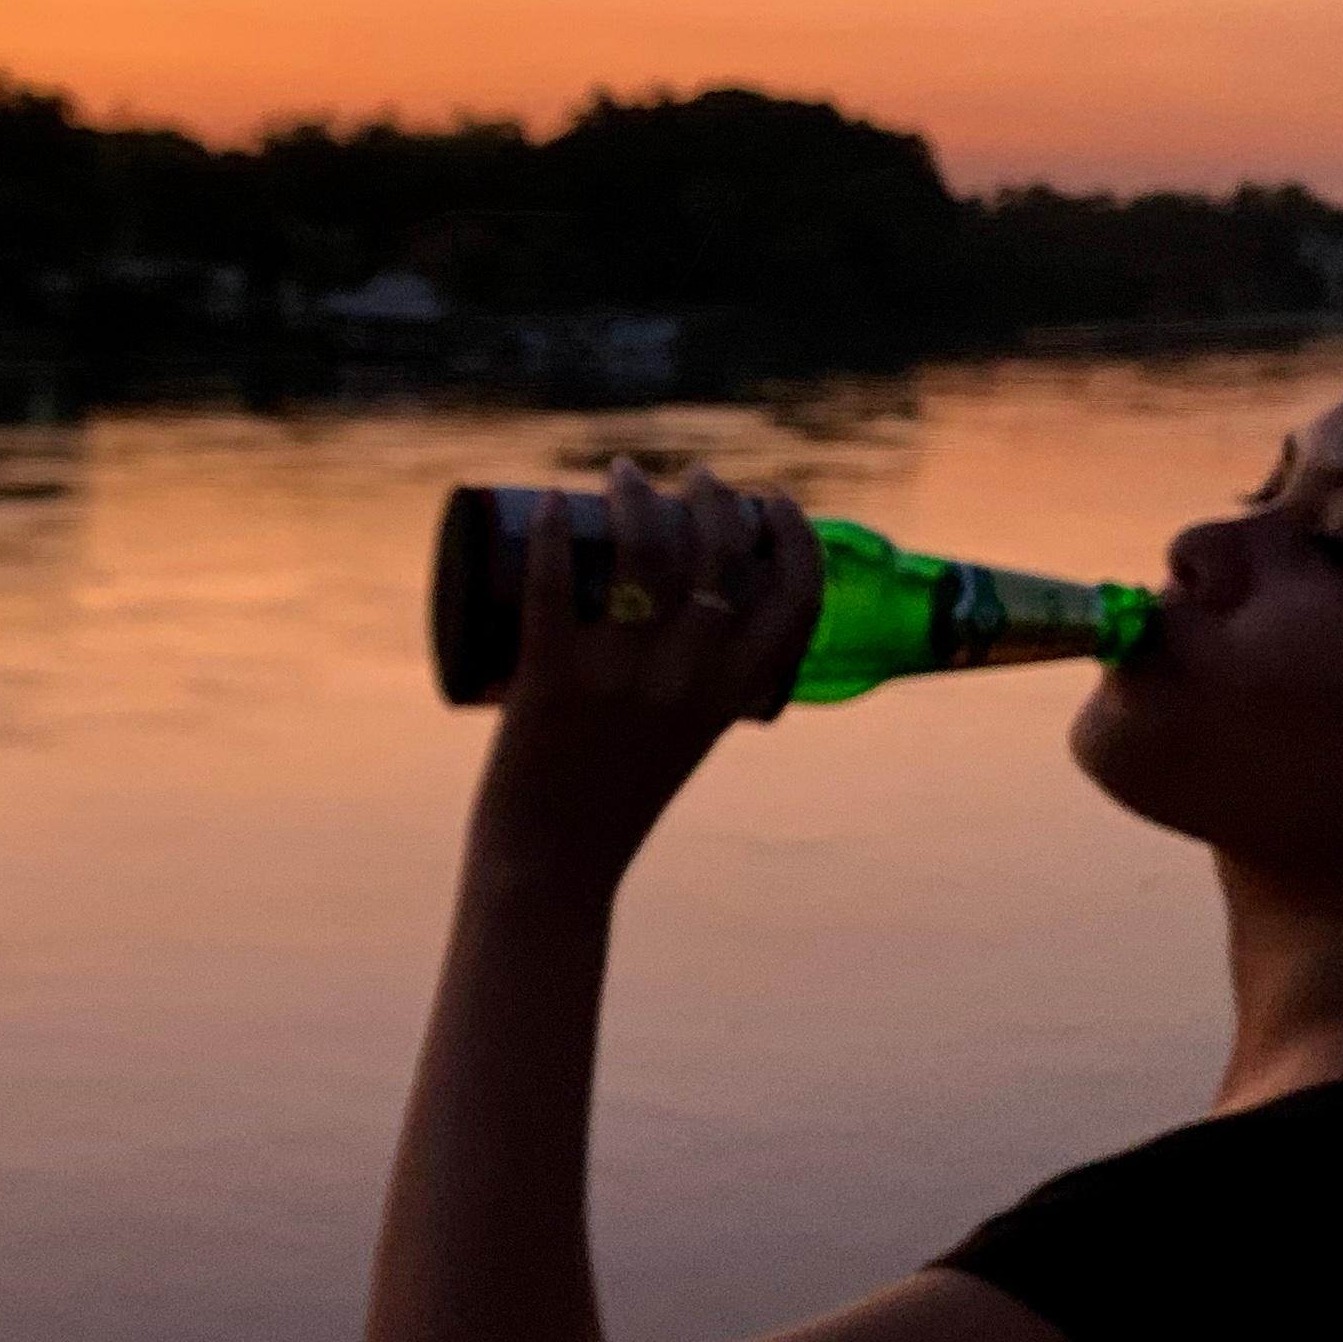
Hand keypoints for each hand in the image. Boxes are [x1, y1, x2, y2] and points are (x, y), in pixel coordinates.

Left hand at [467, 456, 822, 892]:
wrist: (553, 866)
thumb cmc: (615, 802)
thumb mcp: (686, 740)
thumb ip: (700, 686)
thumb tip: (690, 610)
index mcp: (733, 698)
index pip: (797, 597)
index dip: (795, 535)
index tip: (774, 502)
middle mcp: (688, 680)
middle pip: (717, 551)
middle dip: (710, 495)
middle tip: (687, 479)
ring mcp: (621, 676)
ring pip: (643, 549)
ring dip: (636, 494)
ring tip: (622, 475)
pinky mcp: (551, 676)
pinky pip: (551, 582)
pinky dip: (546, 531)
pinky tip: (545, 500)